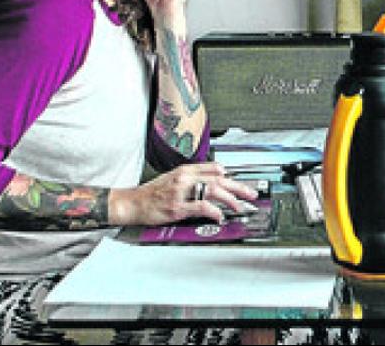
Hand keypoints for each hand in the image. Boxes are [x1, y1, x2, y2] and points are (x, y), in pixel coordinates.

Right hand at [110, 162, 259, 225]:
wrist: (133, 202)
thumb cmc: (153, 193)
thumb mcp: (174, 178)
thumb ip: (193, 179)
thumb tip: (213, 184)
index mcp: (186, 169)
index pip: (215, 169)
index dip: (232, 177)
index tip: (242, 185)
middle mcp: (185, 177)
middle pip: (219, 179)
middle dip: (238, 187)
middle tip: (251, 195)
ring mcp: (182, 192)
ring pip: (213, 190)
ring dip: (230, 199)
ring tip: (240, 206)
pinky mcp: (178, 207)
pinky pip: (201, 207)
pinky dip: (214, 211)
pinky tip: (220, 216)